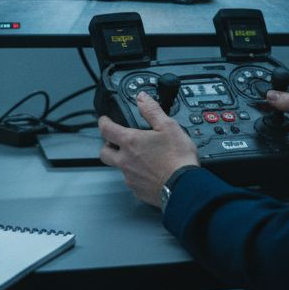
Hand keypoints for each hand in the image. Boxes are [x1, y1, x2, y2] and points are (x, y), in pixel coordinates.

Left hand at [98, 92, 199, 206]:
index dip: (103, 122)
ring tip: (138, 158)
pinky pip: (131, 182)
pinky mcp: (137, 191)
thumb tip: (142, 98)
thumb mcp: (168, 126)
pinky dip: (136, 176)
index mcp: (130, 142)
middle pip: (104, 152)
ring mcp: (130, 177)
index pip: (106, 129)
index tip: (105, 120)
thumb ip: (152, 111)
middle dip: (107, 145)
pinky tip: (149, 173)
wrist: (184, 187)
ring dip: (123, 161)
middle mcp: (125, 161)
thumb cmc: (177, 158)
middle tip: (115, 141)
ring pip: (118, 168)